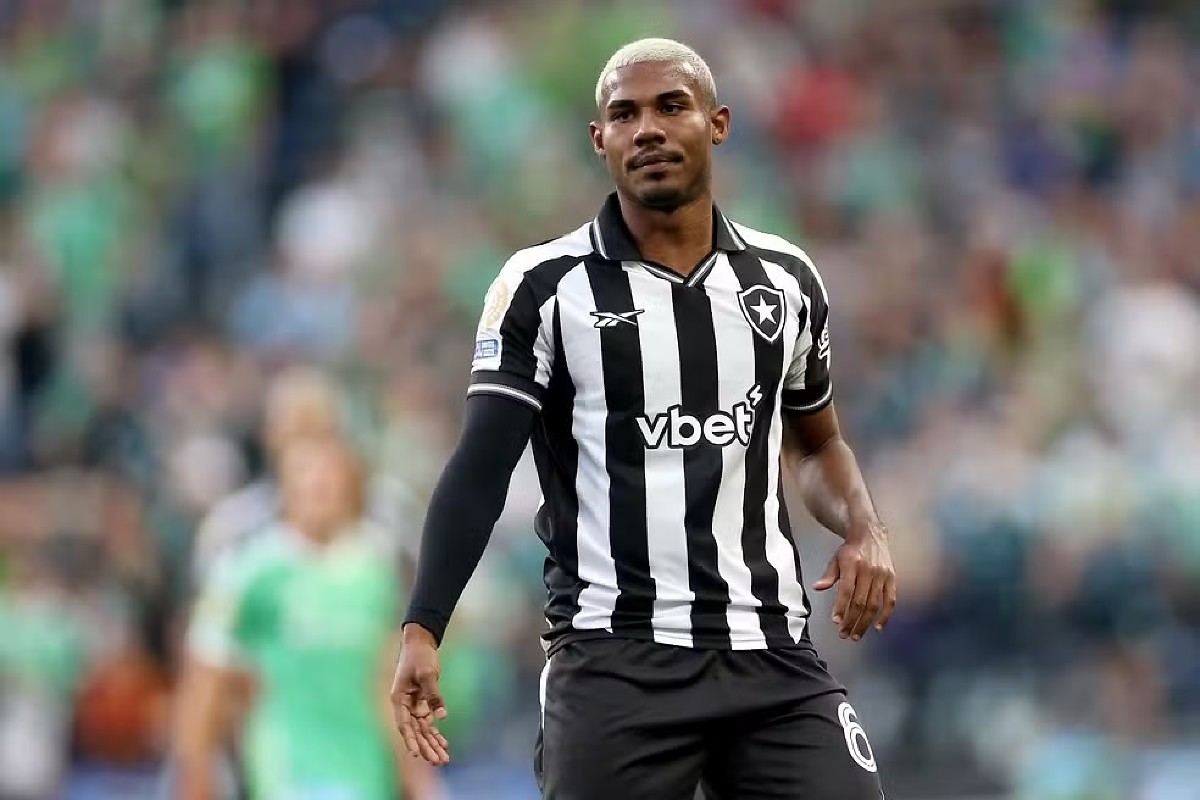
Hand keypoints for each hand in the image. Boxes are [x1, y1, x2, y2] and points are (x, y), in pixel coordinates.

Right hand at [390, 625, 450, 764]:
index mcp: (399, 699)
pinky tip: (444, 744)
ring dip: (432, 744)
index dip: (410, 740)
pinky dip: (436, 733)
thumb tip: (442, 716)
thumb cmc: (420, 656)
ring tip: (443, 759)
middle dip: (426, 747)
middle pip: (415, 732)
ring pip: (423, 730)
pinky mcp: (422, 704)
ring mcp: (413, 706)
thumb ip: (434, 694)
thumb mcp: (427, 673)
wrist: (420, 643)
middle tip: (438, 761)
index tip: (416, 754)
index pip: (404, 724)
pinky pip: (429, 723)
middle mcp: (404, 706)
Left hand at [812, 522, 895, 640]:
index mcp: (852, 564)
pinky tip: (878, 627)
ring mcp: (882, 575)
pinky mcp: (892, 579)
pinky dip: (885, 616)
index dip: (841, 607)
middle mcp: (869, 570)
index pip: (847, 590)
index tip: (836, 622)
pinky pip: (890, 601)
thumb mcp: (836, 558)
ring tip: (856, 635)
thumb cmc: (850, 549)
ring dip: (865, 622)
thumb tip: (817, 588)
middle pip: (860, 601)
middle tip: (844, 634)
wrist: (871, 533)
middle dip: (852, 620)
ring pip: (874, 604)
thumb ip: (828, 575)